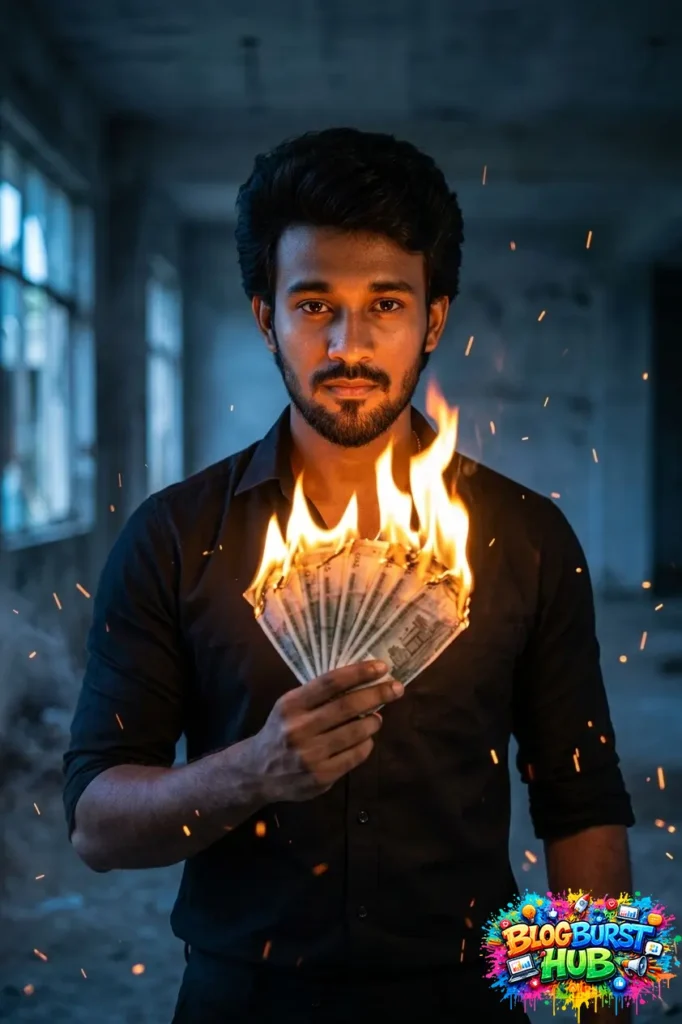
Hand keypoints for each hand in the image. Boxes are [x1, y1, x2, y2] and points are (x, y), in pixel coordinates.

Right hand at [250, 660, 403, 803]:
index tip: (381, 667)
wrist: (258, 772)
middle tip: (396, 689)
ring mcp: (310, 756)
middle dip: (377, 694)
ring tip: (377, 717)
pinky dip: (366, 744)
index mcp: (291, 705)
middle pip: (347, 706)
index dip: (359, 673)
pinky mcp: (320, 777)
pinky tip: (366, 739)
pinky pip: (355, 756)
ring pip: (355, 732)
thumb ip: (318, 695)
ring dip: (374, 721)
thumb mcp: (290, 707)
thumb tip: (361, 680)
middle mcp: (298, 729)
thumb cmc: (281, 731)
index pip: (330, 682)